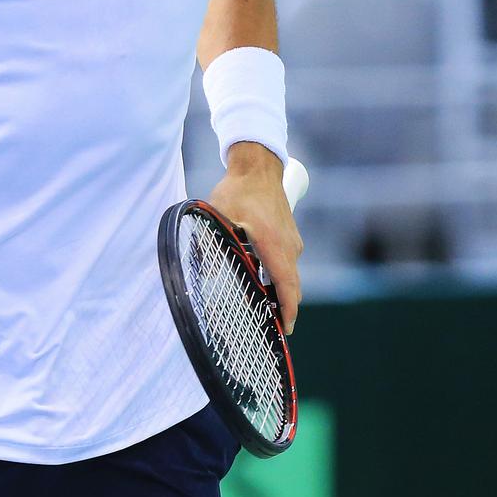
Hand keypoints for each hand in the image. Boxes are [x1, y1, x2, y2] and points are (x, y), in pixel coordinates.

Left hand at [207, 142, 303, 333]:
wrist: (258, 167)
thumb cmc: (238, 191)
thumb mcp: (219, 217)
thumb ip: (212, 243)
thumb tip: (204, 272)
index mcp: (274, 245)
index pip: (287, 286)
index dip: (287, 310)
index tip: (284, 329)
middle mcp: (289, 246)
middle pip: (292, 286)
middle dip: (284, 307)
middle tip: (269, 325)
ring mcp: (292, 240)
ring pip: (289, 275)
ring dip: (280, 291)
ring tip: (264, 306)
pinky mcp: (290, 235)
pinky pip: (287, 263)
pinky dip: (280, 276)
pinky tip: (263, 280)